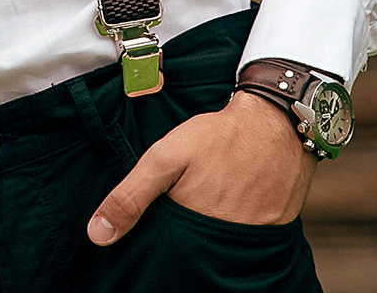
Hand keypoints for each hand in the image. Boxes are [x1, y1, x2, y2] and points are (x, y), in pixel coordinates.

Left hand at [87, 92, 314, 244]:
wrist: (278, 122)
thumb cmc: (219, 137)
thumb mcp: (165, 158)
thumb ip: (131, 196)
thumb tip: (97, 235)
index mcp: (194, 229)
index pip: (165, 255)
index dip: (155, 241)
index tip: (154, 225)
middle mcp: (225, 243)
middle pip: (192, 254)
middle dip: (182, 238)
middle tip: (185, 205)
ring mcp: (252, 240)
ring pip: (219, 250)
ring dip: (208, 235)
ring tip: (208, 204)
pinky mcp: (273, 233)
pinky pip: (246, 243)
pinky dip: (236, 231)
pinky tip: (231, 206)